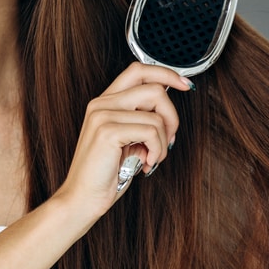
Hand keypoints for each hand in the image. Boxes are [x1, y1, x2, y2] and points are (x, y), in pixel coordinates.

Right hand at [56, 62, 193, 215]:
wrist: (82, 198)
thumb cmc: (104, 174)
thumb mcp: (126, 140)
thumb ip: (140, 120)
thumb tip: (168, 110)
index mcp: (104, 102)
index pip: (138, 71)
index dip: (166, 74)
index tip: (185, 86)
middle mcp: (101, 104)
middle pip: (154, 88)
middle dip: (172, 116)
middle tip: (168, 140)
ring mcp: (103, 116)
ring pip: (156, 114)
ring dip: (164, 141)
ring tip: (153, 157)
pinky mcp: (108, 132)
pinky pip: (151, 131)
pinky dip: (157, 150)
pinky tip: (147, 162)